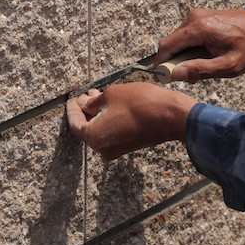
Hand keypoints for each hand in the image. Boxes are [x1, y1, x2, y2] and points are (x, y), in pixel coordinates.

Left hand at [66, 82, 196, 159]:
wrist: (172, 116)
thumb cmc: (141, 104)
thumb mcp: (110, 95)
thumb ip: (92, 102)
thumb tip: (85, 104)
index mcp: (95, 137)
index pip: (75, 124)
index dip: (72, 109)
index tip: (72, 99)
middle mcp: (104, 148)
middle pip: (87, 128)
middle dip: (86, 110)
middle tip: (86, 94)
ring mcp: (117, 149)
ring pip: (101, 130)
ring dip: (98, 113)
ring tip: (99, 96)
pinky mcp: (129, 145)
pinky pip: (112, 132)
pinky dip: (109, 119)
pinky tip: (112, 105)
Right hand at [155, 8, 244, 81]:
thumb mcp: (228, 65)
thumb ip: (201, 70)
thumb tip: (176, 74)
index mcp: (199, 28)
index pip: (167, 45)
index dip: (161, 62)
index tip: (163, 76)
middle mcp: (194, 18)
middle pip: (170, 42)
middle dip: (174, 60)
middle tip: (188, 76)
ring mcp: (197, 15)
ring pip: (177, 39)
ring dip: (182, 54)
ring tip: (200, 67)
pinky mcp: (200, 17)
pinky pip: (186, 34)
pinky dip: (189, 47)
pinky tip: (203, 57)